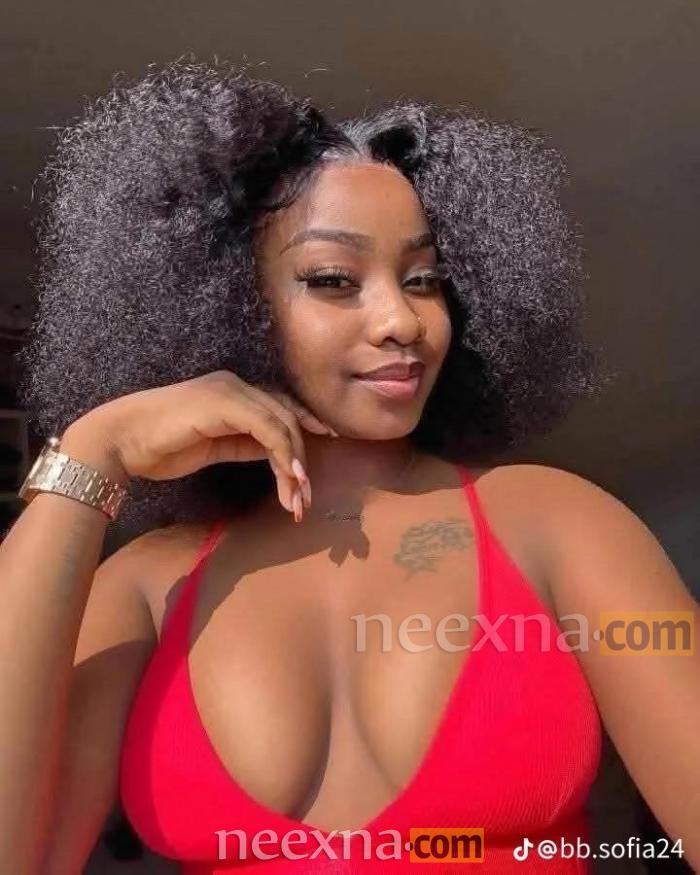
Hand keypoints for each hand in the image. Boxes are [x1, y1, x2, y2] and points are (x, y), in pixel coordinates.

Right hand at [66, 370, 335, 519]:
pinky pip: (268, 429)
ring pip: (282, 425)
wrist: (121, 441)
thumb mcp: (214, 447)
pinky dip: (284, 456)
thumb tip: (277, 455)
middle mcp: (237, 385)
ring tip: (298, 500)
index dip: (304, 436)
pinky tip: (290, 480)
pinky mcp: (225, 403)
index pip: (280, 411)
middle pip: (287, 419)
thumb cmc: (160, 447)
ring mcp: (231, 391)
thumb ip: (245, 443)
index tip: (315, 466)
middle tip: (306, 499)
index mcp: (233, 392)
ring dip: (295, 466)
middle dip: (301, 461)